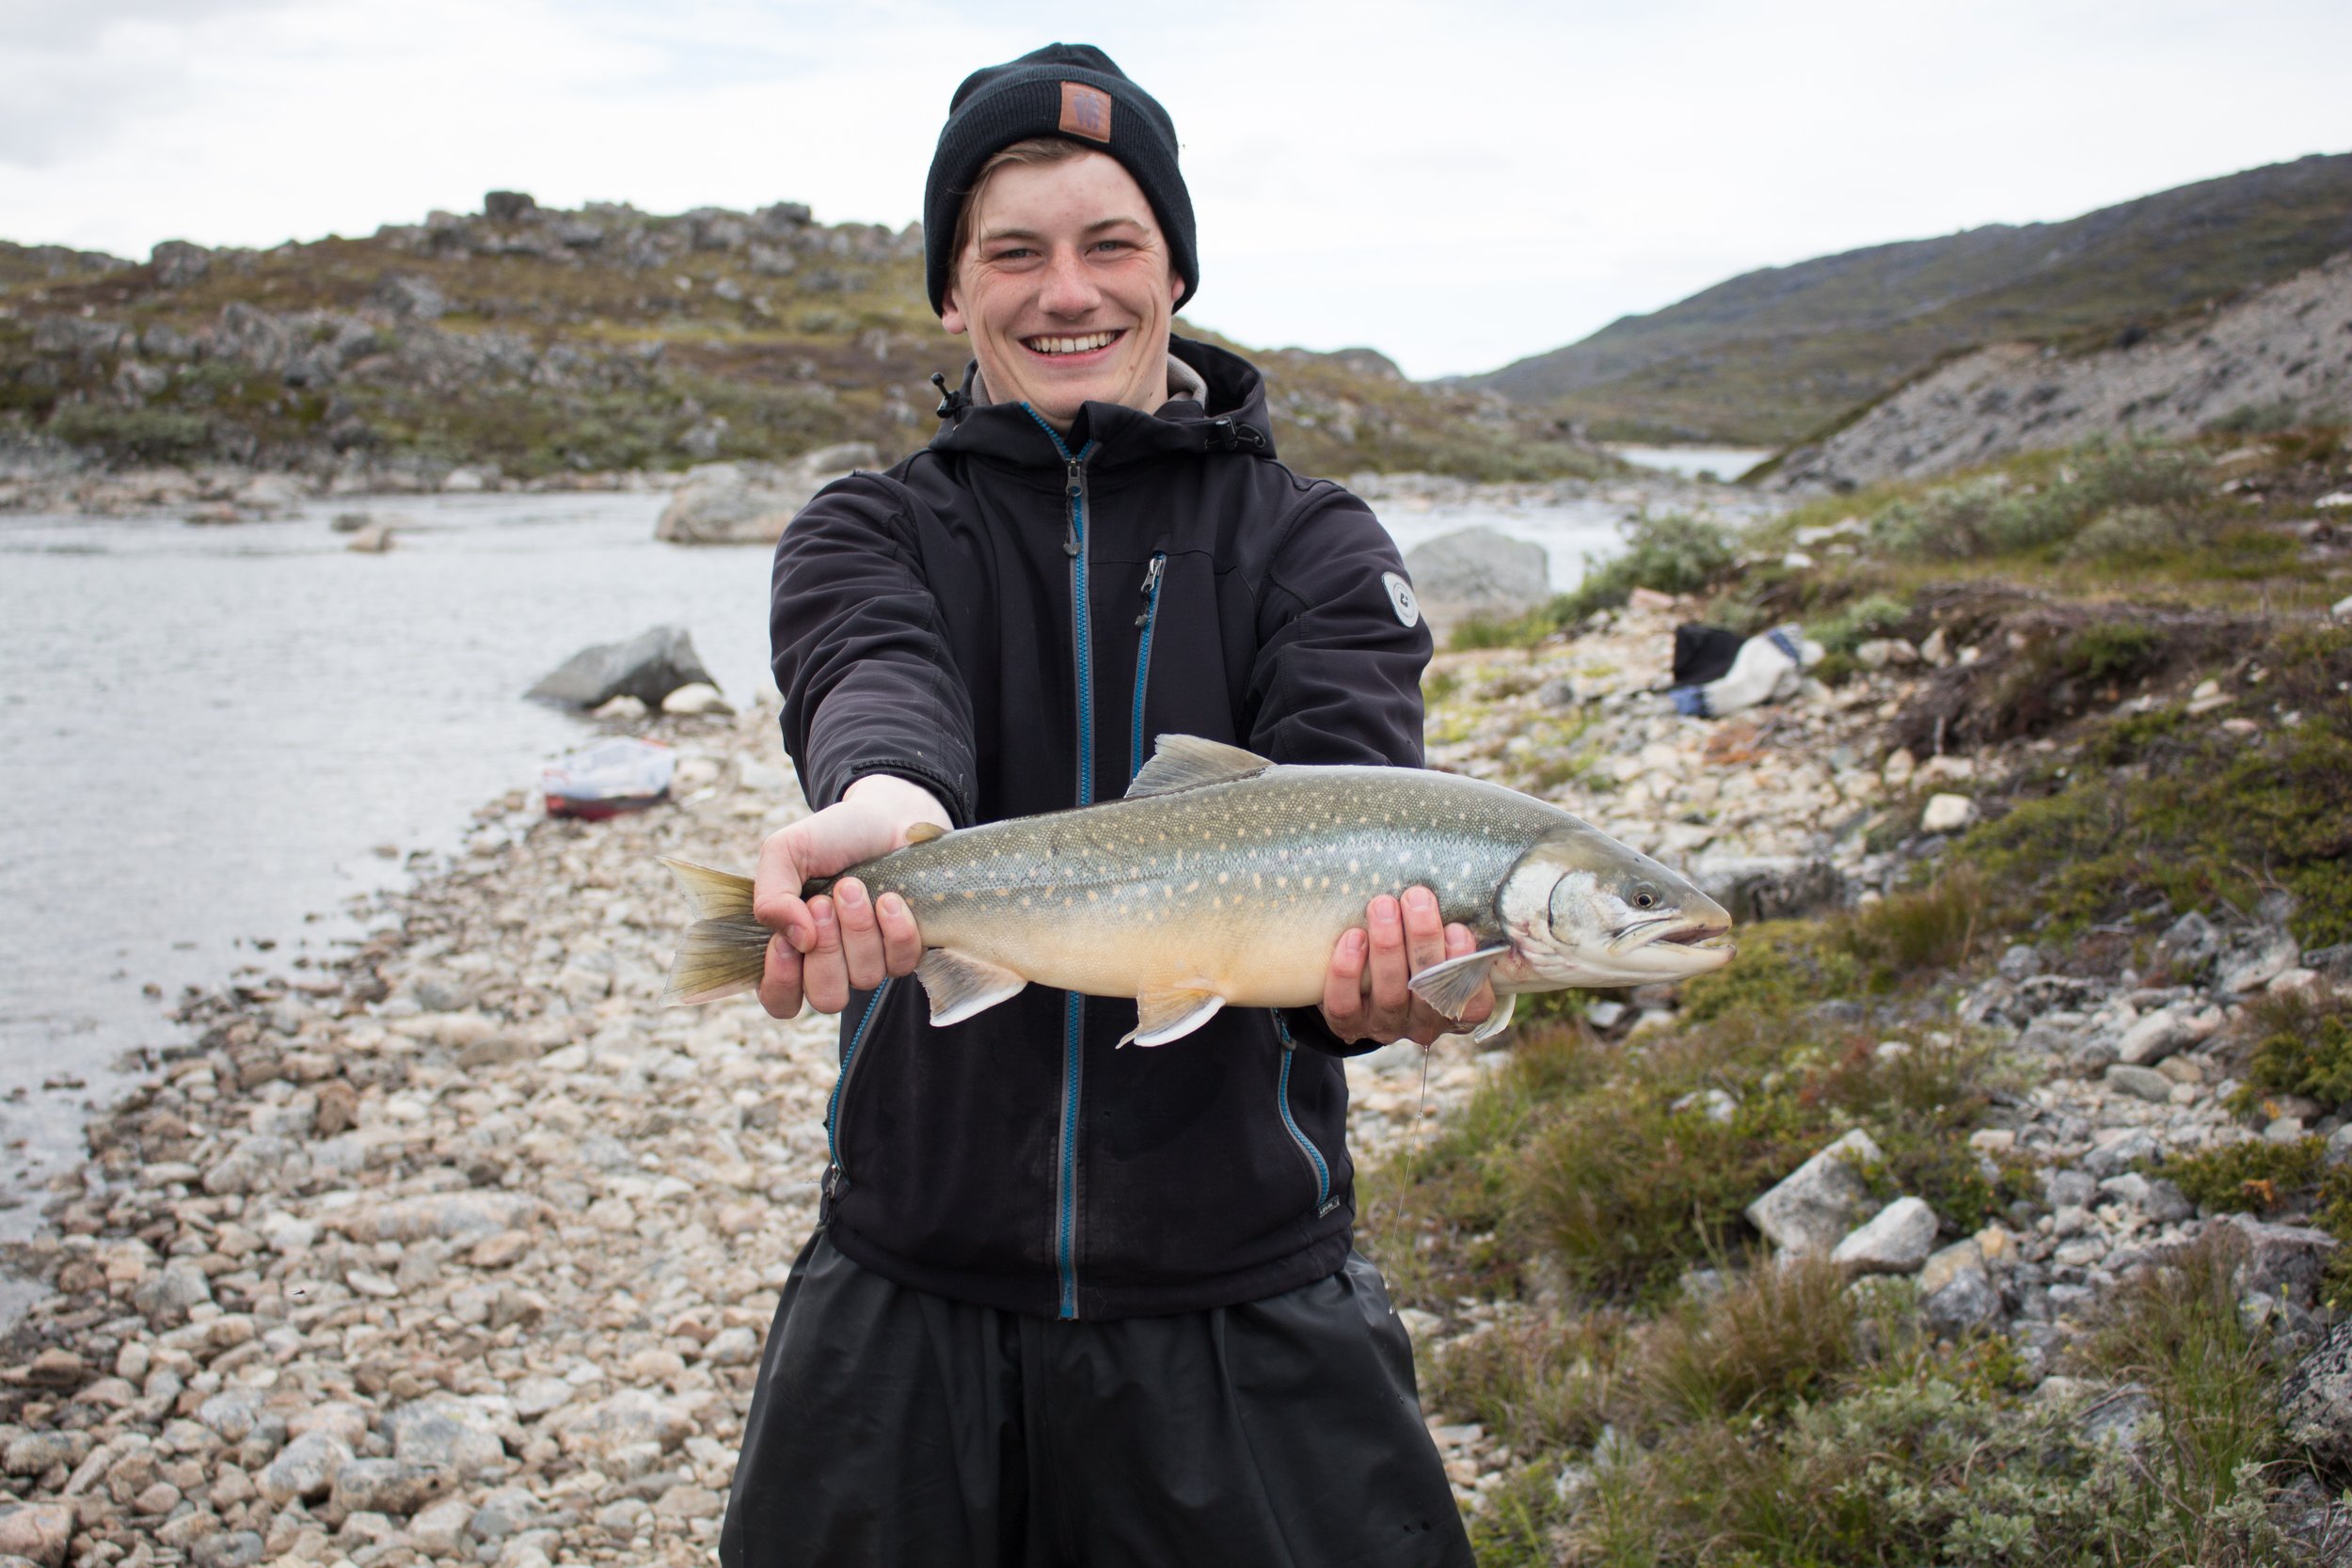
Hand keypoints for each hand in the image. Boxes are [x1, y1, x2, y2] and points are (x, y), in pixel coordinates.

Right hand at [753, 775, 947, 1017]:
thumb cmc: (832, 837)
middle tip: (825, 902)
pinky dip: (895, 930)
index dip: (782, 981)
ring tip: (855, 887)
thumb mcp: (786, 852)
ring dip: (858, 929)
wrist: (888, 815)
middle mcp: (831, 963)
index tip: (786, 942)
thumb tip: (796, 940)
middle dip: (827, 949)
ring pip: (864, 979)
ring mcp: (871, 961)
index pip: (780, 999)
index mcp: (792, 947)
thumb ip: (771, 894)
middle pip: (826, 998)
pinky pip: (901, 963)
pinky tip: (890, 898)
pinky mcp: (907, 951)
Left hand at [1318, 886, 1494, 1046]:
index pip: (1472, 1001)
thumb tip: (1458, 886)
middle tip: (1417, 897)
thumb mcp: (1439, 947)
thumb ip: (1449, 930)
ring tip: (1383, 905)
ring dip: (1387, 946)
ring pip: (1389, 994)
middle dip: (1423, 939)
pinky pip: (1346, 1004)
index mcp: (1457, 1009)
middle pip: (1428, 989)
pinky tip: (1353, 937)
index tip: (1459, 928)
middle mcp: (1424, 1024)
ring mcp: (1385, 1026)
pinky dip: (1348, 971)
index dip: (1465, 966)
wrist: (1360, 987)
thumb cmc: (1412, 954)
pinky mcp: (1349, 1024)